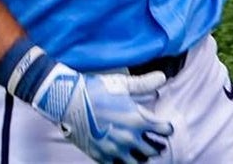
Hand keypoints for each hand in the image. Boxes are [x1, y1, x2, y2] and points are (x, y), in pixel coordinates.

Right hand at [31, 66, 173, 162]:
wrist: (66, 101)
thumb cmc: (95, 90)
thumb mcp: (122, 85)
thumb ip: (144, 83)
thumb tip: (162, 76)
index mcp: (138, 120)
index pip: (165, 130)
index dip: (166, 128)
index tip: (164, 126)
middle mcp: (129, 138)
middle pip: (154, 150)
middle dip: (156, 144)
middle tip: (155, 140)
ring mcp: (114, 150)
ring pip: (137, 162)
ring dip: (141, 156)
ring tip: (139, 150)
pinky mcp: (99, 156)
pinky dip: (122, 161)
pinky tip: (122, 154)